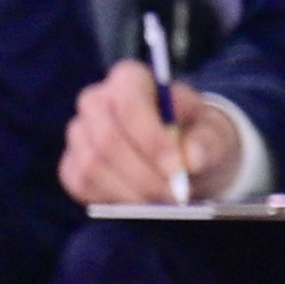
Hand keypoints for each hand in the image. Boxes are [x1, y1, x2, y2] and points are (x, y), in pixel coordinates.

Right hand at [61, 58, 245, 206]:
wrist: (182, 154)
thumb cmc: (195, 135)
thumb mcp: (213, 132)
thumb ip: (208, 141)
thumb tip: (192, 158)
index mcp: (130, 79)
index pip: (130, 105)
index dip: (151, 140)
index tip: (178, 170)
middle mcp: (96, 100)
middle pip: (106, 139)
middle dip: (142, 175)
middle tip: (174, 197)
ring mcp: (79, 132)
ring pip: (92, 166)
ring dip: (129, 193)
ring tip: (161, 204)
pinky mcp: (71, 163)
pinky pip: (81, 185)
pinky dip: (111, 200)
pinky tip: (138, 204)